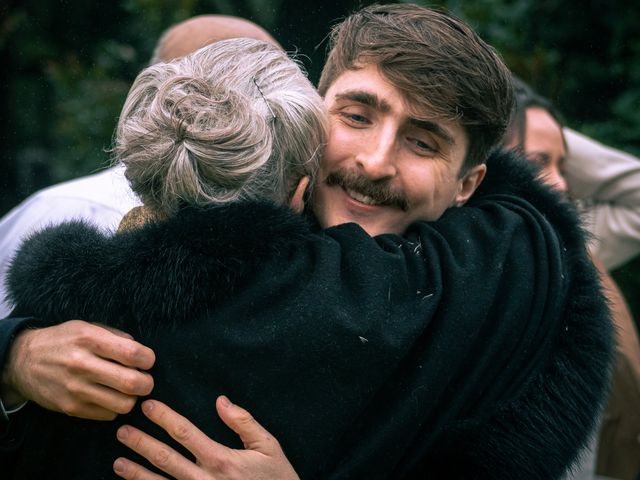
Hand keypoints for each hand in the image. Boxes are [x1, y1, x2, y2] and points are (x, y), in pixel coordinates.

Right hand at [1, 320, 154, 419]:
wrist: (24, 362)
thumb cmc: (63, 341)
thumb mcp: (87, 327)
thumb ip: (116, 336)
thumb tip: (142, 353)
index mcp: (89, 340)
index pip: (133, 353)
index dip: (148, 359)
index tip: (147, 361)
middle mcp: (82, 365)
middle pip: (132, 383)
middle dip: (147, 383)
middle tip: (144, 379)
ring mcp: (75, 389)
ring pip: (123, 404)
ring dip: (132, 398)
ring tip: (127, 390)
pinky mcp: (71, 408)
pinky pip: (109, 415)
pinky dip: (115, 407)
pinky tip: (110, 397)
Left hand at [113, 396, 298, 479]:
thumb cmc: (277, 479)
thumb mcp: (268, 446)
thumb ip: (244, 422)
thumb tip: (221, 401)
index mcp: (220, 459)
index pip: (185, 433)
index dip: (164, 418)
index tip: (148, 406)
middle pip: (165, 458)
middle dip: (141, 443)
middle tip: (122, 431)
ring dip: (137, 474)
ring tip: (118, 462)